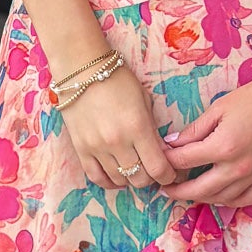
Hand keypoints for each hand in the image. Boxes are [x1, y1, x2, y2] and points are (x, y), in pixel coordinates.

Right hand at [57, 63, 185, 191]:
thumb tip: (160, 153)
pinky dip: (110, 182)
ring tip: (135, 170)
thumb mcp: (144, 100)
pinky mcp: (81, 149)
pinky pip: (96, 177)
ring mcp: (97, 147)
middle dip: (151, 178)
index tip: (170, 173)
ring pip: (119, 180)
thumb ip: (152, 129)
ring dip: (131, 179)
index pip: (158, 168)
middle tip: (153, 170)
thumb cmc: (117, 79)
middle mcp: (117, 142)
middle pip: (140, 179)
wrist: (81, 69)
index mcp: (138, 127)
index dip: (168, 175)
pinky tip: (117, 177)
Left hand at [161, 75, 251, 208]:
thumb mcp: (219, 108)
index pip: (184, 161)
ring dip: (200, 198)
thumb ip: (194, 130)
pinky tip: (217, 195)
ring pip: (219, 199)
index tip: (159, 161)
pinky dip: (227, 201)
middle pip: (198, 189)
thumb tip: (172, 144)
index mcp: (222, 147)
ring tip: (188, 192)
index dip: (167, 162)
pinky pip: (243, 200)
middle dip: (177, 191)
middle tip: (165, 188)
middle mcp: (237, 168)